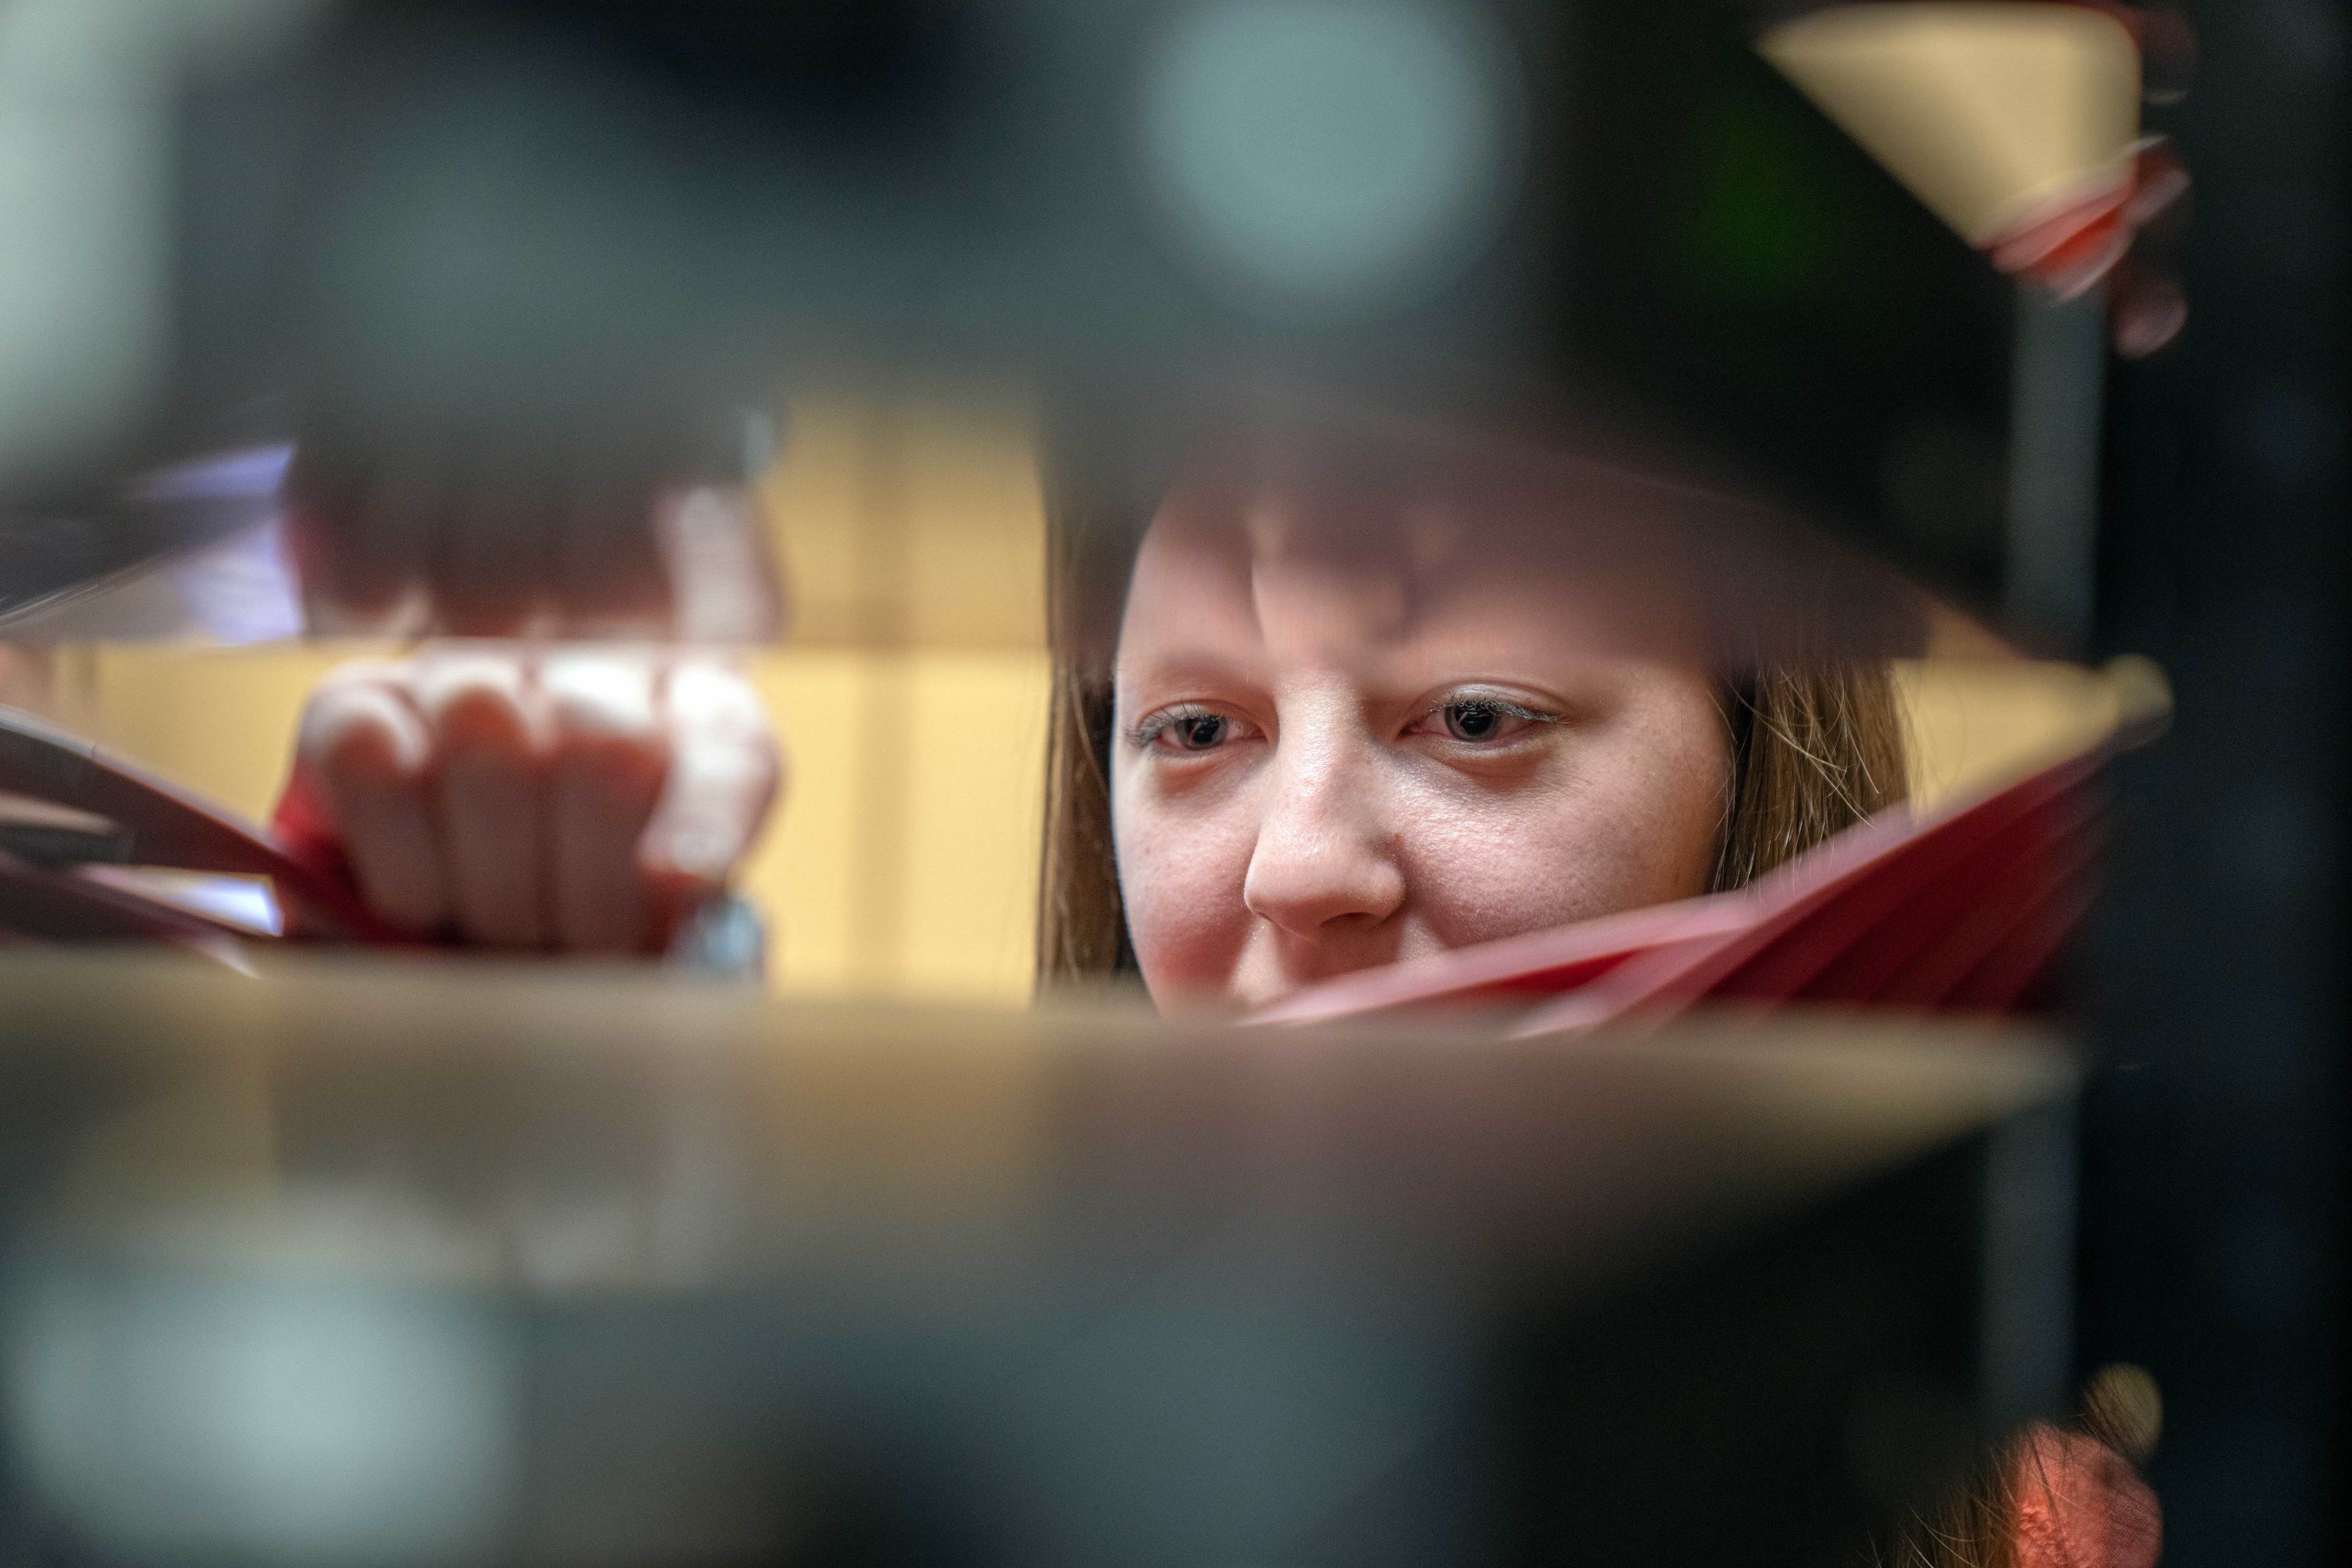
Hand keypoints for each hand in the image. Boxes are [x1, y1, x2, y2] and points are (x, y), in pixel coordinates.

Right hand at [286, 650, 780, 952]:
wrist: (452, 923)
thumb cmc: (584, 935)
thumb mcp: (655, 941)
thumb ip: (686, 939)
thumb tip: (686, 933)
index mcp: (705, 726)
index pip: (726, 754)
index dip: (704, 821)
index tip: (677, 888)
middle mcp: (596, 674)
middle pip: (601, 744)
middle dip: (585, 886)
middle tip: (575, 959)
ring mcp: (475, 672)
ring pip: (482, 722)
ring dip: (491, 871)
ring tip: (500, 942)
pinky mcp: (359, 701)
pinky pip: (366, 747)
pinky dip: (395, 846)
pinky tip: (419, 905)